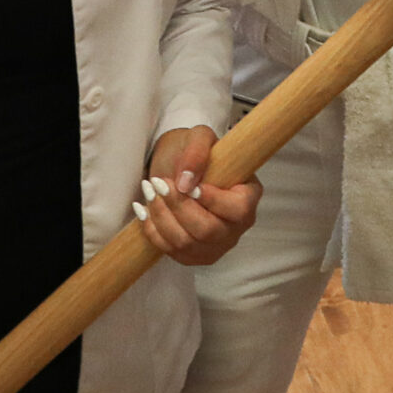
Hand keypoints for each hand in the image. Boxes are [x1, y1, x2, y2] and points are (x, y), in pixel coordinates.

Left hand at [135, 126, 259, 266]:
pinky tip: (144, 209)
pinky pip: (170, 251)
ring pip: (185, 243)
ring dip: (161, 217)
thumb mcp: (198, 137)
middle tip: (159, 183)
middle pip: (208, 230)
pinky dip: (152, 230)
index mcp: (248, 197)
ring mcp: (215, 245)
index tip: (189, 185)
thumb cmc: (194, 152)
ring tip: (149, 191)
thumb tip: (186, 183)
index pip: (238, 209)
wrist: (178, 168)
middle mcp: (236, 227)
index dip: (212, 200)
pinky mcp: (192, 255)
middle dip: (178, 207)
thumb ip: (197, 152)